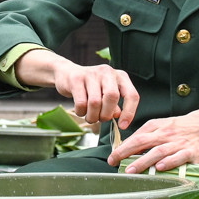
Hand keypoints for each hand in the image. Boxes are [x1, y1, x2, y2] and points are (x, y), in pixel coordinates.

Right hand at [14, 49, 139, 130]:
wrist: (67, 74)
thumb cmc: (91, 88)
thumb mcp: (106, 94)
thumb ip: (115, 105)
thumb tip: (117, 115)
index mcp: (120, 76)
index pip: (131, 95)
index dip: (129, 113)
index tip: (123, 126)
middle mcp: (107, 72)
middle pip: (112, 97)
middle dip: (106, 114)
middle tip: (101, 119)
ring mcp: (91, 74)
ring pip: (95, 102)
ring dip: (92, 116)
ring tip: (90, 117)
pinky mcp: (76, 79)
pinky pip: (81, 103)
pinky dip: (81, 112)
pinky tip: (81, 111)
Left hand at [112, 103, 198, 173]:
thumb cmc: (182, 128)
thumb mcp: (163, 126)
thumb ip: (147, 136)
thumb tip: (128, 148)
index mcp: (157, 127)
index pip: (136, 136)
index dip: (123, 147)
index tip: (112, 158)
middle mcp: (166, 134)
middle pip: (143, 142)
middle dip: (126, 153)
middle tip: (115, 163)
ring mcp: (179, 143)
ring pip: (158, 152)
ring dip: (143, 161)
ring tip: (131, 171)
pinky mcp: (192, 152)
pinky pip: (180, 157)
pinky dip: (170, 162)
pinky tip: (161, 168)